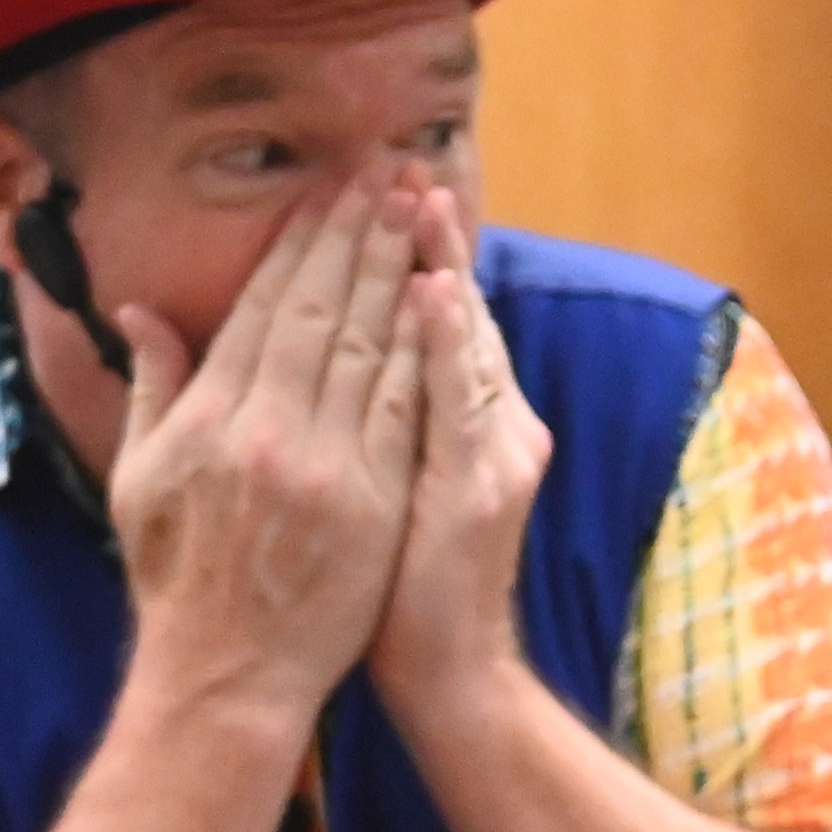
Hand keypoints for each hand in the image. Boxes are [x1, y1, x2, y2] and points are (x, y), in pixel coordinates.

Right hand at [106, 183, 430, 729]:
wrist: (228, 674)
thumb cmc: (178, 577)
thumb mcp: (141, 477)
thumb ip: (151, 387)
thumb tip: (142, 310)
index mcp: (211, 416)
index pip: (266, 307)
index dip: (300, 244)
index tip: (326, 194)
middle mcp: (268, 431)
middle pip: (326, 312)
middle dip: (359, 237)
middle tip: (387, 175)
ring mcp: (327, 467)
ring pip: (372, 349)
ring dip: (399, 274)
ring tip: (419, 215)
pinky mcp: (374, 503)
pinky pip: (405, 410)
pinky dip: (425, 351)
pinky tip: (443, 302)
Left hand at [369, 173, 554, 724]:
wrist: (446, 670)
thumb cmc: (400, 585)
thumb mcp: (386, 486)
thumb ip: (372, 415)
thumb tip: (338, 356)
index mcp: (463, 421)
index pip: (430, 318)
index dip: (409, 253)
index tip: (379, 186)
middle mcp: (492, 424)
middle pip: (454, 313)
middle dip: (427, 237)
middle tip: (402, 162)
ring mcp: (493, 451)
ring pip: (464, 342)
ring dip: (443, 266)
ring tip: (420, 199)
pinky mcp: (481, 485)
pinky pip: (460, 402)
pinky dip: (449, 343)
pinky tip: (433, 293)